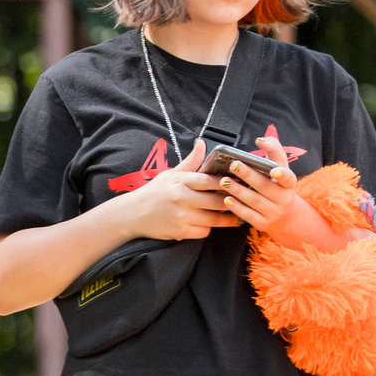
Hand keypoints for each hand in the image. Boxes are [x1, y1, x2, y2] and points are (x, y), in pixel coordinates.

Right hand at [113, 142, 237, 240]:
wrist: (133, 214)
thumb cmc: (154, 193)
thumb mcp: (171, 174)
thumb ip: (191, 162)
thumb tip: (202, 143)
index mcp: (181, 181)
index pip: (211, 181)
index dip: (227, 183)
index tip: (238, 184)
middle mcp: (182, 198)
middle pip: (217, 201)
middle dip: (232, 202)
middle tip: (243, 201)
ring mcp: (182, 216)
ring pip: (214, 218)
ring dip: (226, 219)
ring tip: (235, 216)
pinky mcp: (180, 231)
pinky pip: (204, 231)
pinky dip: (208, 229)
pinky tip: (210, 224)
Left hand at [215, 137, 312, 238]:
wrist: (285, 216)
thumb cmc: (277, 185)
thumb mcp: (280, 168)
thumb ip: (273, 150)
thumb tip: (262, 139)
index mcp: (289, 184)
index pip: (288, 178)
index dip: (282, 175)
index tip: (274, 171)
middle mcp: (283, 199)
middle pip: (265, 187)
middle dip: (249, 176)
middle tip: (234, 165)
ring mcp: (274, 212)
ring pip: (254, 201)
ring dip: (238, 191)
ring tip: (224, 181)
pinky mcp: (263, 223)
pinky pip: (248, 215)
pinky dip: (237, 207)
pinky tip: (226, 199)